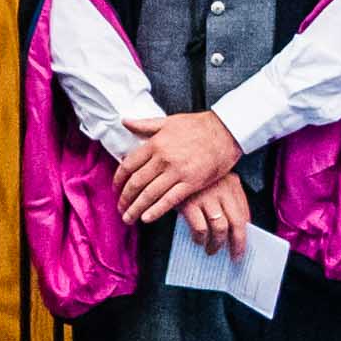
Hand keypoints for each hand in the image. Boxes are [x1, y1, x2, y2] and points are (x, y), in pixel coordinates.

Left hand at [108, 107, 241, 223]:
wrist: (226, 130)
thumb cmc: (198, 125)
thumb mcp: (168, 121)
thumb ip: (145, 125)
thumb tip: (124, 121)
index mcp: (154, 144)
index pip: (128, 165)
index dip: (118, 180)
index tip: (115, 188)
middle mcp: (162, 159)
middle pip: (136, 183)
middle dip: (124, 198)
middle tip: (120, 208)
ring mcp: (177, 172)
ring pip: (149, 194)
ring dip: (135, 208)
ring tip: (128, 218)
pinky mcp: (191, 183)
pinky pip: (169, 200)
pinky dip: (156, 211)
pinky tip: (146, 218)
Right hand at [179, 175, 253, 253]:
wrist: (169, 167)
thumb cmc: (193, 179)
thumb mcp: (214, 184)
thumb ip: (227, 201)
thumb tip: (236, 230)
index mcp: (232, 183)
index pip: (245, 214)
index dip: (245, 234)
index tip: (242, 247)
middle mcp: (222, 188)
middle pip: (236, 223)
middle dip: (237, 244)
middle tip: (234, 256)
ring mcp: (206, 196)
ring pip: (220, 227)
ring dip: (217, 244)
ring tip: (211, 250)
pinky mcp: (188, 203)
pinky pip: (200, 228)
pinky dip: (200, 238)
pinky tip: (197, 240)